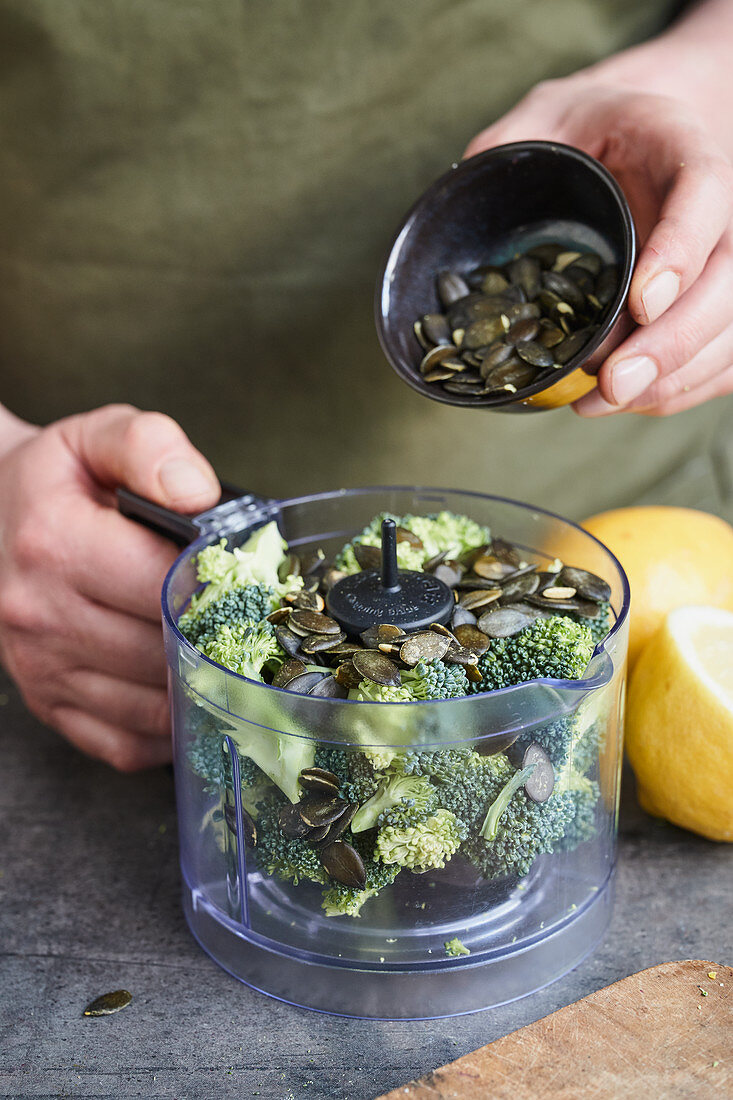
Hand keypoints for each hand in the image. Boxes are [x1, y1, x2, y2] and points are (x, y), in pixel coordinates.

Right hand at [0, 405, 219, 769]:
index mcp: (54, 544)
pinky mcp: (48, 704)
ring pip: (153, 707)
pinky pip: (124, 744)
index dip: (220, 587)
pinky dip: (168, 730)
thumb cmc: (55, 481)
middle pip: (165, 653)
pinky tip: (190, 695)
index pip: (163, 586)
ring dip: (203, 689)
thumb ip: (148, 447)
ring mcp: (40, 669)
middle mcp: (39, 615)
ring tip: (234, 658)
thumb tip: (198, 493)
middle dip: (220, 640)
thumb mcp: (95, 436)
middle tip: (258, 623)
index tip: (250, 580)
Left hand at [465, 80, 732, 415]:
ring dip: (676, 377)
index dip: (680, 251)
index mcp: (676, 142)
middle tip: (613, 384)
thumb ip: (504, 149)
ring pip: (731, 325)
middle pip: (727, 278)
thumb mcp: (538, 119)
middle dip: (674, 341)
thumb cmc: (583, 130)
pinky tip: (631, 403)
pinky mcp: (714, 300)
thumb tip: (462, 198)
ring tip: (604, 402)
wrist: (632, 138)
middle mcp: (718, 203)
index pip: (704, 192)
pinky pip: (726, 354)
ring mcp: (722, 255)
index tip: (641, 302)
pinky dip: (685, 388)